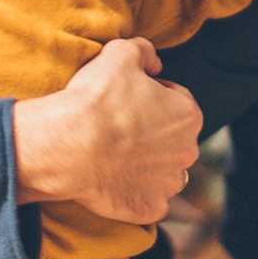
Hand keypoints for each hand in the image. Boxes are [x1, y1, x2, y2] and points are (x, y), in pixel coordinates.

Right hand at [13, 37, 202, 224]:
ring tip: (116, 155)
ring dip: (148, 165)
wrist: (69, 145)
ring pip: (164, 172)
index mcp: (188, 115)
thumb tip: (152, 63)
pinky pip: (149, 202)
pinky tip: (115, 181)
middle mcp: (187, 152)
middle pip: (172, 138)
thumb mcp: (120, 53)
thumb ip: (144, 50)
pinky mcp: (149, 208)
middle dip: (153, 132)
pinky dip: (136, 193)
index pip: (176, 100)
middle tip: (119, 126)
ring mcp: (168, 184)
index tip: (127, 99)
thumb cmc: (96, 99)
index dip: (152, 96)